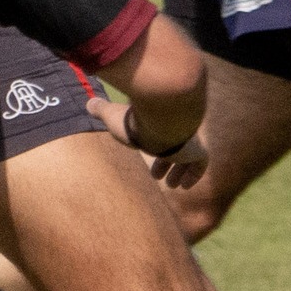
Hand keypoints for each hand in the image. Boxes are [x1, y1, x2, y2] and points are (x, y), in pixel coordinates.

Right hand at [86, 96, 208, 189]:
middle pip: (174, 146)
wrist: (158, 119)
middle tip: (157, 176)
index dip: (152, 146)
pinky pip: (200, 164)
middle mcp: (175, 129)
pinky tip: (183, 187)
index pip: (158, 134)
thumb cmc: (134, 119)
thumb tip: (89, 104)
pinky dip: (193, 176)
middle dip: (166, 162)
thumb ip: (102, 109)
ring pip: (188, 156)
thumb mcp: (112, 115)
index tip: (145, 157)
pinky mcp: (196, 151)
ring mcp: (188, 139)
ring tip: (170, 186)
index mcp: (157, 121)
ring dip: (178, 172)